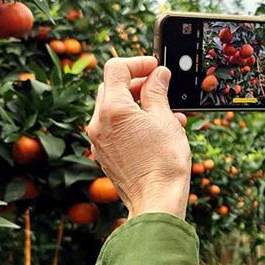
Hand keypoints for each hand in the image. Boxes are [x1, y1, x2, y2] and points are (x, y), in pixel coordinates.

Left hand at [85, 57, 190, 218]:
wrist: (156, 201)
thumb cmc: (164, 162)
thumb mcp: (165, 119)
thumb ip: (157, 92)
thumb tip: (158, 74)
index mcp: (112, 109)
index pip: (116, 68)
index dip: (138, 63)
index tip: (155, 67)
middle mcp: (98, 122)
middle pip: (111, 87)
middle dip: (135, 83)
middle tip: (158, 86)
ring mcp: (98, 140)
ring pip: (112, 108)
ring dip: (135, 103)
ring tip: (164, 111)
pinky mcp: (103, 154)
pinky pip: (114, 128)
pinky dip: (130, 122)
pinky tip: (154, 130)